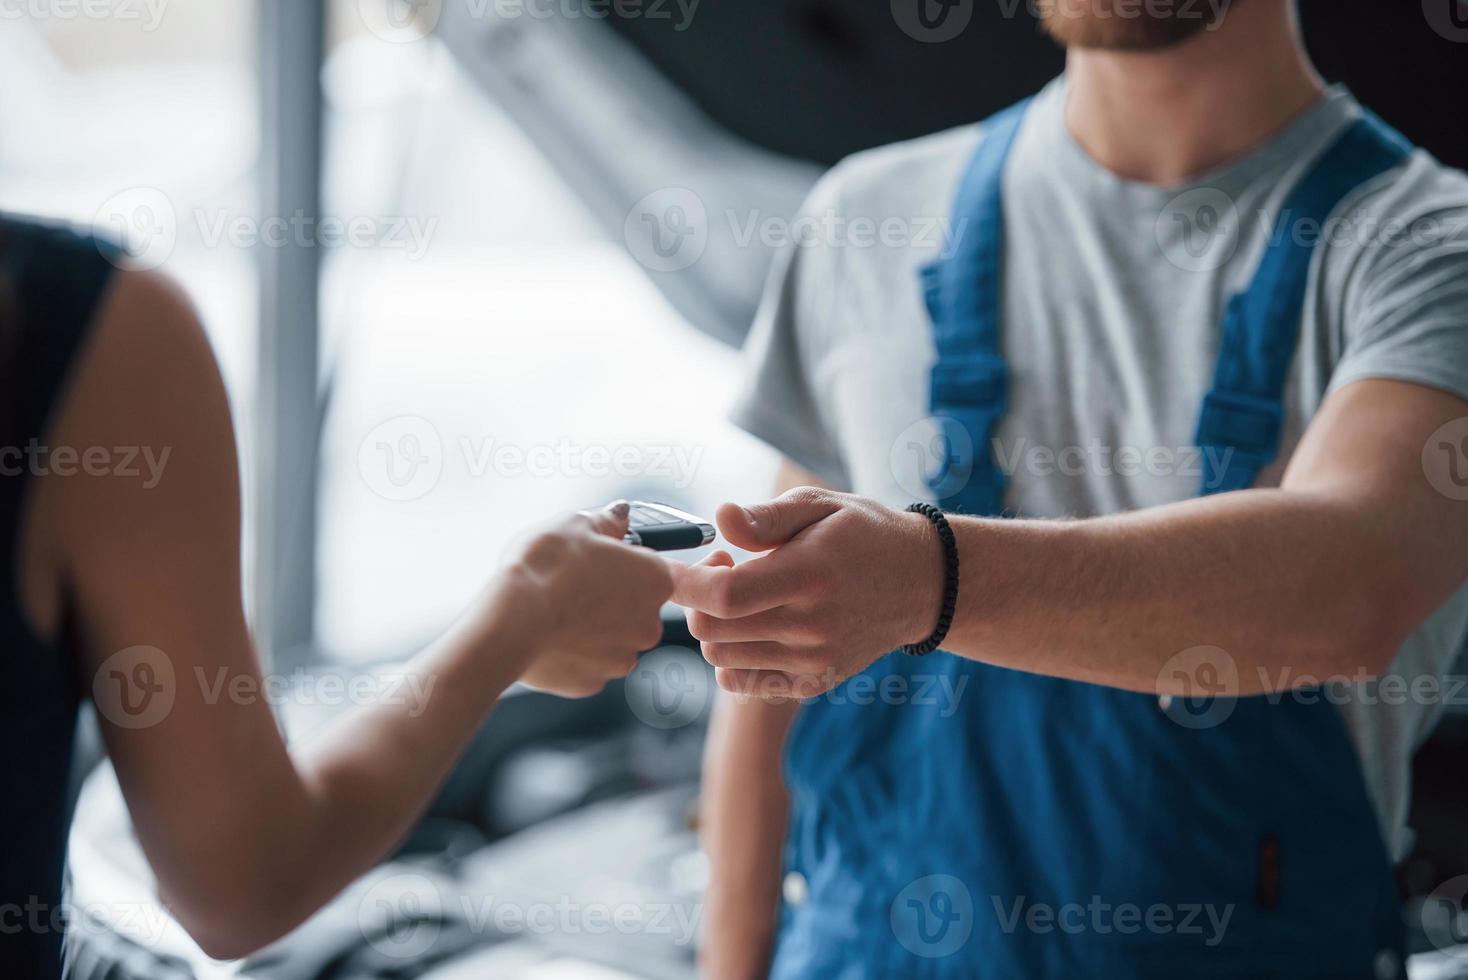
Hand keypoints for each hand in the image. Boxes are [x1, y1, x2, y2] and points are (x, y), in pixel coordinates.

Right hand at [499, 502, 672, 697]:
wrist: (510, 621)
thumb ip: (607, 521)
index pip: (652, 569)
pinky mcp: (593, 683)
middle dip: (609, 597)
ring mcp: (622, 657)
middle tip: (572, 583)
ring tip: (555, 610)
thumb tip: (620, 515)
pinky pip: (587, 662)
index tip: (600, 561)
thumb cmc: (545, 568)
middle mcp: (649, 624)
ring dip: (591, 627)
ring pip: (611, 637)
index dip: (624, 563)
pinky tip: (548, 635)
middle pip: (634, 607)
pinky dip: (572, 651)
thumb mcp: (576, 524)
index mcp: (656, 580)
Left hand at [669, 488, 944, 698]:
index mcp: (809, 576)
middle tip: (721, 568)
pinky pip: (743, 682)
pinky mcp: (813, 681)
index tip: (681, 564)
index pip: (725, 596)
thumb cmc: (864, 534)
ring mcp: (813, 661)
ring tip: (742, 594)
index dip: (688, 582)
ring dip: (714, 625)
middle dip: (697, 598)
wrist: (921, 584)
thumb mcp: (820, 506)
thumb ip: (765, 516)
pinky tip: (752, 624)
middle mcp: (811, 627)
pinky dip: (731, 656)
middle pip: (712, 631)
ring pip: (720, 658)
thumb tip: (720, 518)